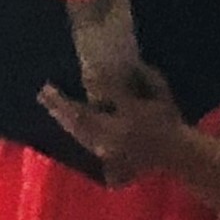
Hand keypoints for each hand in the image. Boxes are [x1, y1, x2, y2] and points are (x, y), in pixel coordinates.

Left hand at [36, 66, 186, 186]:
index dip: (88, 88)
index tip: (66, 79)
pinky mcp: (106, 157)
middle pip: (82, 119)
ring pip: (80, 132)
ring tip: (47, 101)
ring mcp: (109, 148)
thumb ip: (144, 76)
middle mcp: (116, 134)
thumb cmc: (169, 119)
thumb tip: (123, 61)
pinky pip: (84, 141)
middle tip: (44, 91)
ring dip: (62, 117)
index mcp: (132, 116)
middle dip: (60, 105)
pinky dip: (72, 129)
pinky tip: (61, 119)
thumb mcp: (160, 92)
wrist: (175, 153)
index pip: (107, 98)